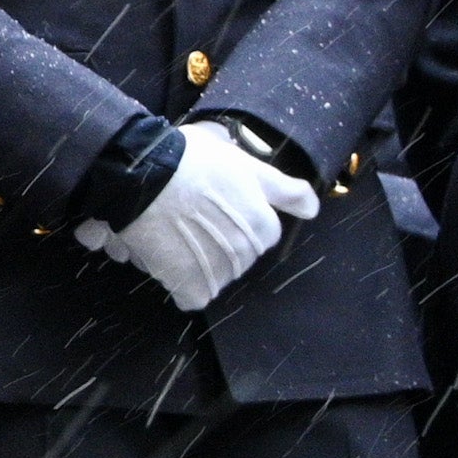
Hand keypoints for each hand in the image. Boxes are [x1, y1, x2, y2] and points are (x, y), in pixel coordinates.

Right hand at [75, 120, 318, 311]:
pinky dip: (182, 284)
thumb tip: (313, 210)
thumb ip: (284, 190)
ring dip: (200, 264)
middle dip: (220, 244)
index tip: (214, 207)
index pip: (261, 236)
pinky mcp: (189, 285)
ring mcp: (218, 272)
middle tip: (192, 220)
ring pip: (217, 277)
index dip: (238, 221)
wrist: (144, 174)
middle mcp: (247, 253)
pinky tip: (169, 260)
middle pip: (239, 258)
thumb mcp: (246, 165)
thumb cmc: (194, 161)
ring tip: (176, 237)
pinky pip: (193, 296)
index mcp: (264, 226)